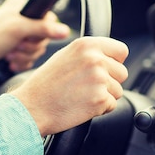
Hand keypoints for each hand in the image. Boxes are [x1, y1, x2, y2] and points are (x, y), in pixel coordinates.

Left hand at [0, 0, 69, 76]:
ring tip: (9, 55)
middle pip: (43, 38)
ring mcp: (18, 37)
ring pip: (37, 51)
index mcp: (21, 8)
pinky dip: (21, 63)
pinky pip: (30, 60)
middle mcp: (21, 21)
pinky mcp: (16, 52)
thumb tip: (65, 31)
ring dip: (24, 56)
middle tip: (15, 46)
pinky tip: (9, 62)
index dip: (42, 32)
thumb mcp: (18, 29)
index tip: (28, 36)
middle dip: (29, 47)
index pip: (48, 19)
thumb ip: (43, 29)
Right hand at [10, 36, 128, 136]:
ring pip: (118, 91)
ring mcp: (99, 79)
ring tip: (82, 96)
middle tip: (87, 87)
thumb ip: (89, 54)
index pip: (121, 51)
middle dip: (110, 82)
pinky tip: (82, 106)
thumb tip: (109, 58)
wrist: (32, 107)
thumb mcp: (65, 57)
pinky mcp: (100, 99)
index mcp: (87, 45)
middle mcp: (95, 59)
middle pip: (122, 73)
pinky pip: (112, 105)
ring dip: (104, 96)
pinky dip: (100, 109)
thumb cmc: (45, 85)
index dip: (115, 62)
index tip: (105, 70)